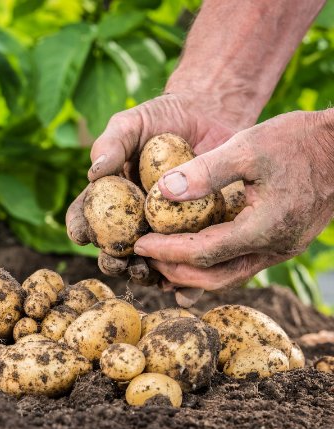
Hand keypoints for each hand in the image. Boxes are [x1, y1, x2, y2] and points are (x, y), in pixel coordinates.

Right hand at [66, 92, 241, 304]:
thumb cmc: (162, 118)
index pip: (86, 217)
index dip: (79, 227)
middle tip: (116, 259)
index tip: (81, 234)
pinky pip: (188, 264)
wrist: (210, 116)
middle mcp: (134, 220)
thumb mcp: (133, 123)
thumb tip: (94, 173)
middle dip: (112, 261)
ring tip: (147, 272)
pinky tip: (184, 290)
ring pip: (149, 263)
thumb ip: (111, 144)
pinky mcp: (196, 236)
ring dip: (144, 274)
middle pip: (115, 249)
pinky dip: (185, 283)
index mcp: (111, 198)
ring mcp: (164, 231)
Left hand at [133, 110, 333, 290]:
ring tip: (163, 264)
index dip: (167, 251)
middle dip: (175, 271)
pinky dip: (213, 266)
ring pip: (228, 277)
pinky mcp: (281, 243)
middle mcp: (273, 249)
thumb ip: (206, 171)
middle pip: (214, 277)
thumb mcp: (249, 146)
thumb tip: (163, 192)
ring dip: (193, 274)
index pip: (203, 253)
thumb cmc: (299, 141)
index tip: (139, 245)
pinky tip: (194, 258)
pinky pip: (240, 265)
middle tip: (146, 258)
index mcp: (263, 228)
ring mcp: (280, 250)